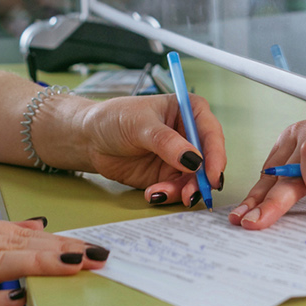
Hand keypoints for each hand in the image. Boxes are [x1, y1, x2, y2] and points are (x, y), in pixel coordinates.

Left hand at [46, 93, 226, 208]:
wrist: (89, 138)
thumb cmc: (114, 118)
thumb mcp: (140, 125)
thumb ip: (166, 142)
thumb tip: (193, 159)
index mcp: (189, 111)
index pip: (211, 132)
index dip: (216, 154)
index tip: (213, 174)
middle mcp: (189, 134)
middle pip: (208, 160)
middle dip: (200, 179)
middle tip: (189, 193)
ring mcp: (179, 156)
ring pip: (194, 179)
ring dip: (182, 190)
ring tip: (161, 192)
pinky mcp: (167, 174)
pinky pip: (177, 189)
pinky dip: (168, 194)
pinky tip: (152, 193)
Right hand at [227, 118, 305, 229]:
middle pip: (288, 167)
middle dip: (272, 198)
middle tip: (257, 222)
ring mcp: (295, 136)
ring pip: (273, 170)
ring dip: (258, 197)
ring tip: (243, 219)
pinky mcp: (285, 144)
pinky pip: (270, 170)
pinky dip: (261, 190)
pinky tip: (249, 207)